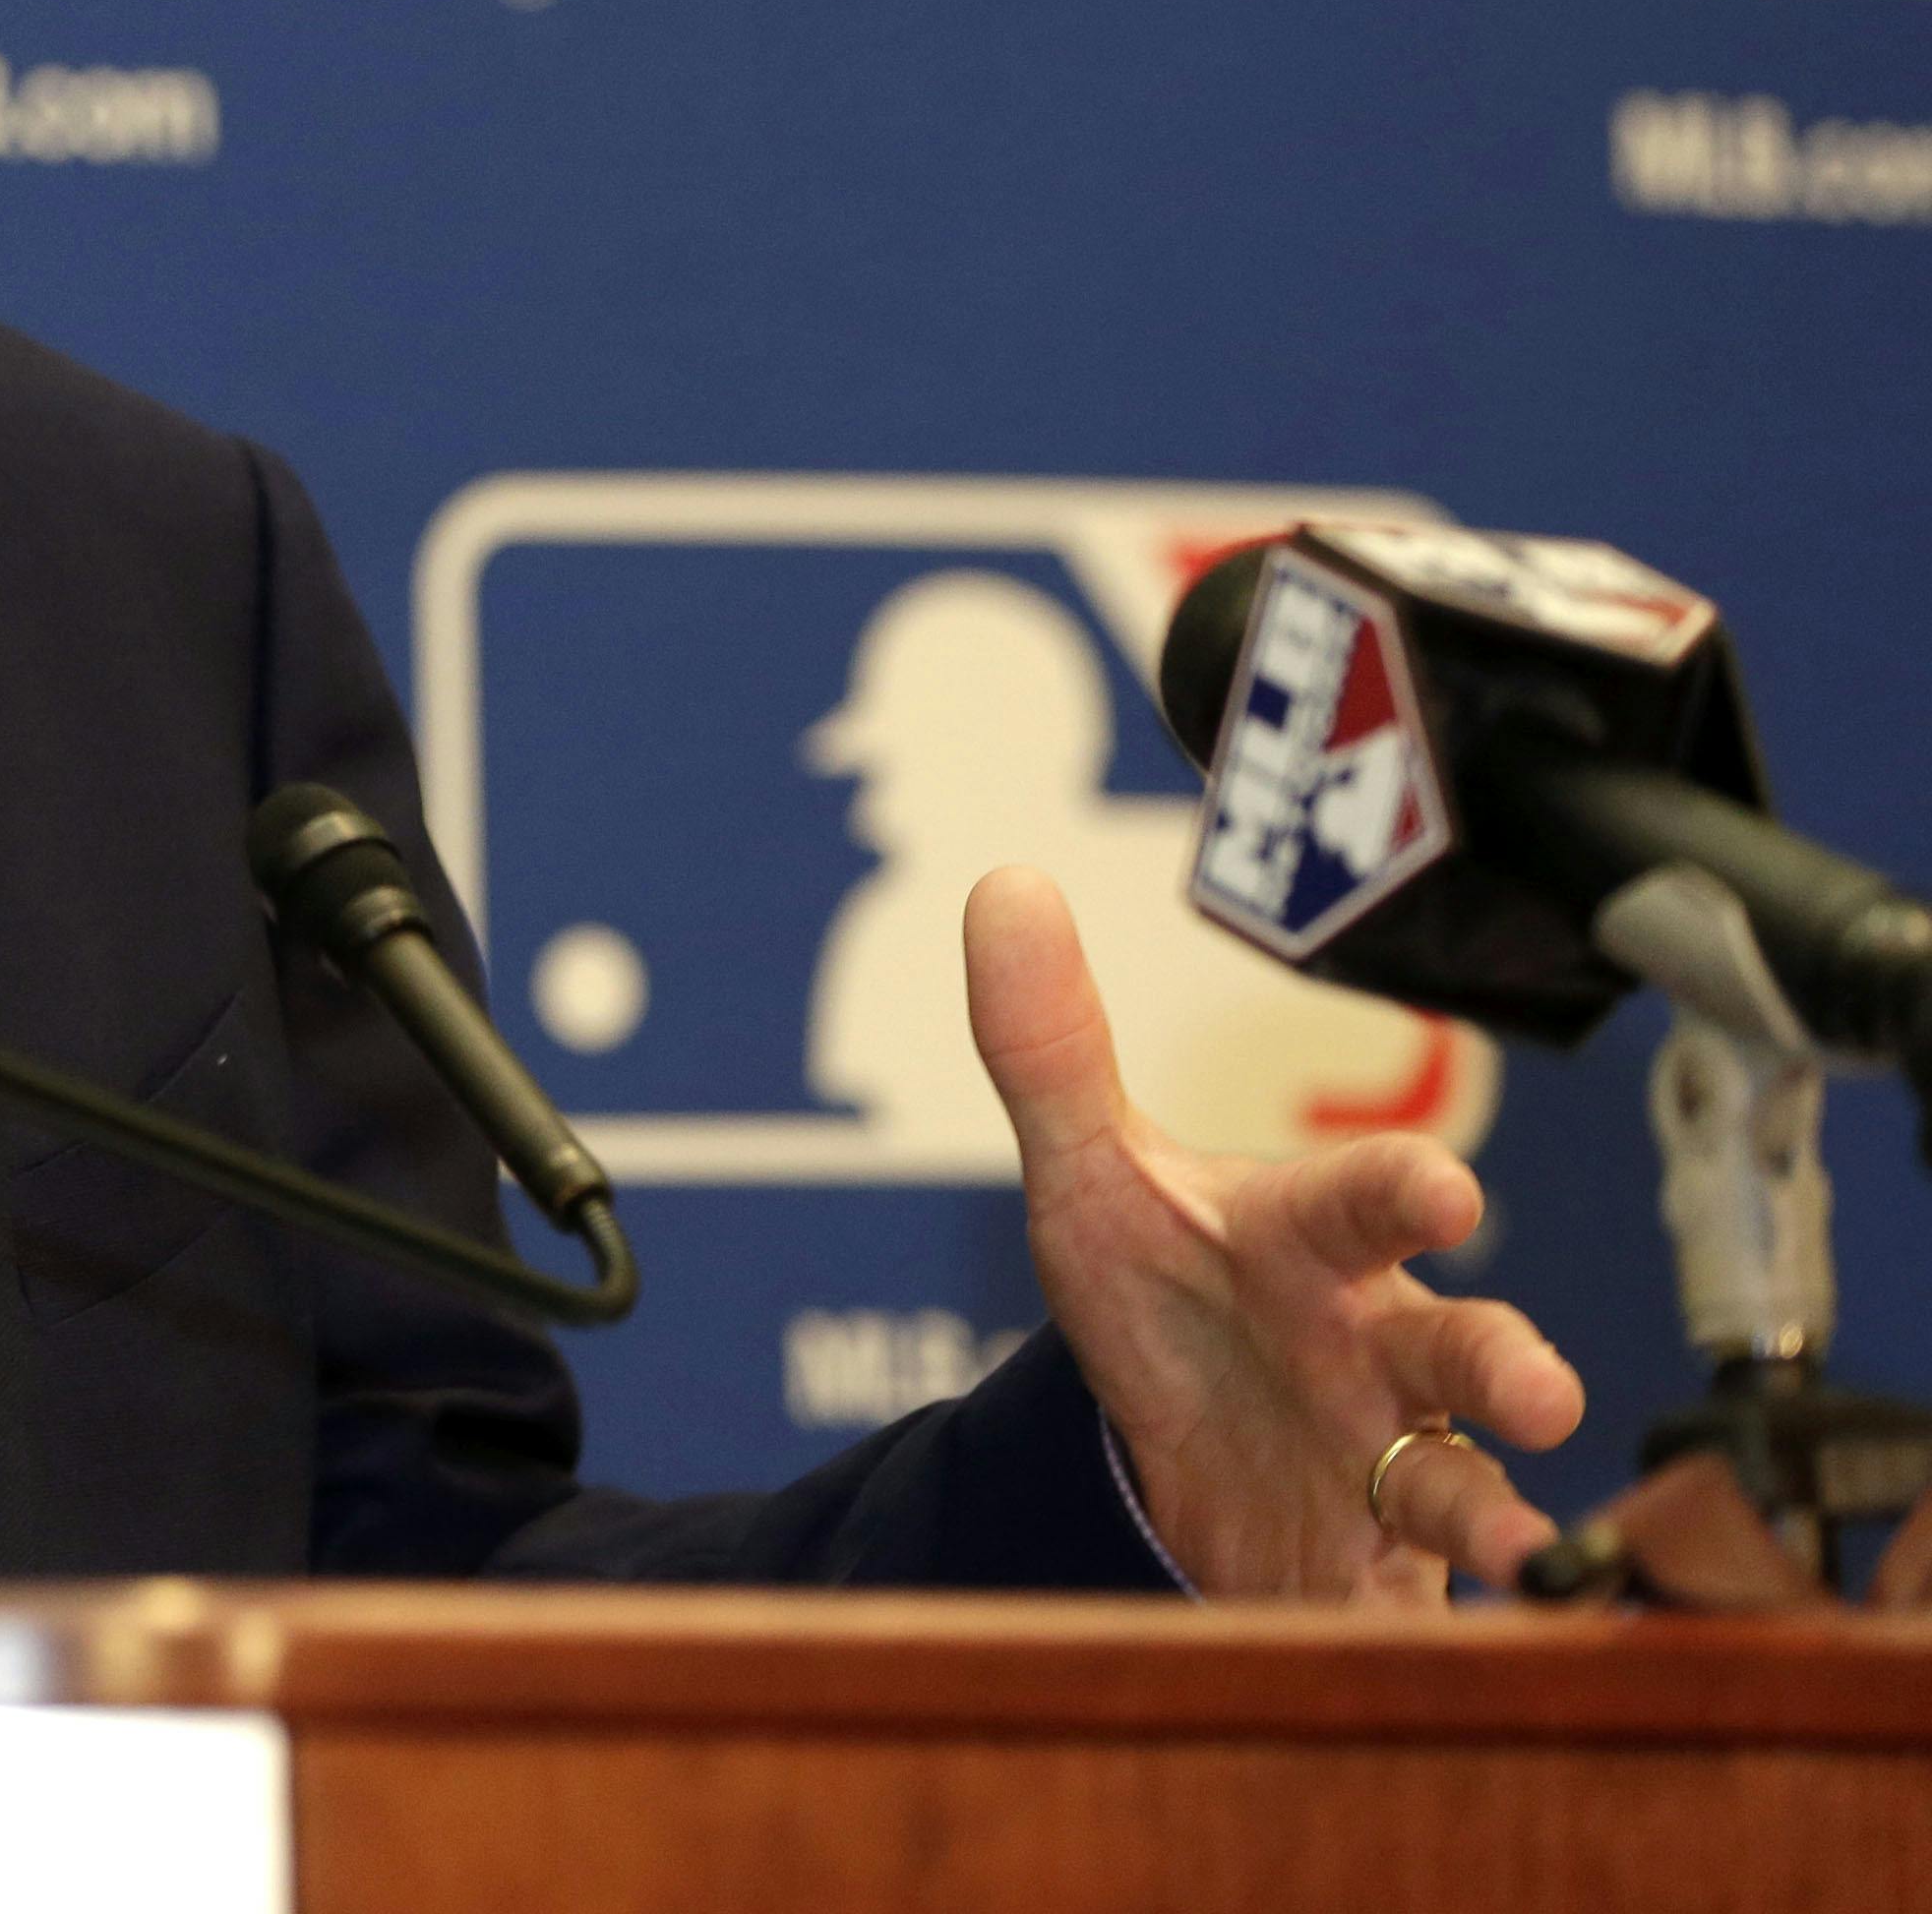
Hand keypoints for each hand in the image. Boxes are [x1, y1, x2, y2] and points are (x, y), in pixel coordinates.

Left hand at [965, 866, 1582, 1601]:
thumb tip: (1004, 887)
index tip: (1441, 1192)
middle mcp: (1378, 1345)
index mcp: (1310, 1242)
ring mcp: (1392, 1458)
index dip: (1404, 1192)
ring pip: (1464, 1481)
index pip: (1363, 1201)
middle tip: (1541, 1391)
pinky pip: (1420, 1601)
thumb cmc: (1168, 1286)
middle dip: (1503, 1363)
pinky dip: (1439, 1627)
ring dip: (1500, 1514)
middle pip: (1458, 1347)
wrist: (1178, 1435)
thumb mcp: (1090, 1176)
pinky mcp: (1376, 1564)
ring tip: (1533, 1553)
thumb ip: (1048, 1047)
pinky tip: (1474, 1658)